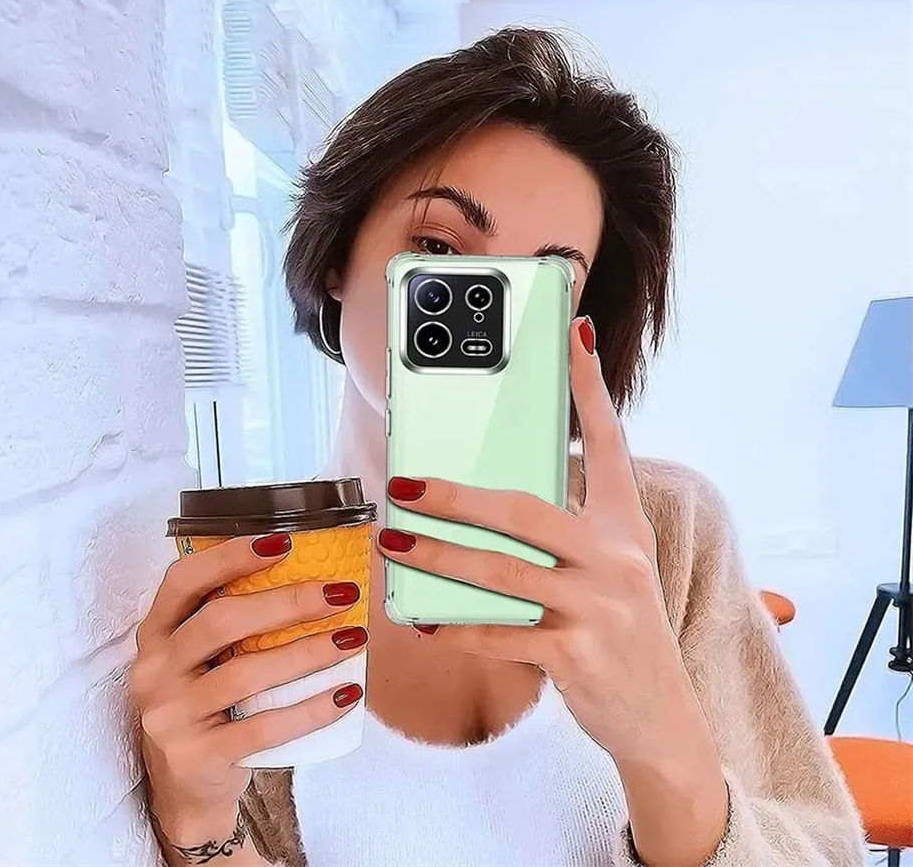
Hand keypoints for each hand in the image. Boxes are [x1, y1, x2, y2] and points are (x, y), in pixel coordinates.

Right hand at [130, 532, 367, 840]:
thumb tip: (313, 573)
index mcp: (157, 632)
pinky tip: (347, 694)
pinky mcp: (197, 758)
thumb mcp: (203, 658)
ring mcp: (171, 716)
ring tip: (353, 639)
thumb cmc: (209, 703)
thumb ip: (234, 620)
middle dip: (287, 603)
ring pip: (244, 674)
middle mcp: (155, 670)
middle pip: (221, 622)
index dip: (230, 556)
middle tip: (341, 593)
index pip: (183, 580)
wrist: (187, 789)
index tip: (285, 542)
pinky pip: (263, 729)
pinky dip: (310, 710)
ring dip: (307, 653)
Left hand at [376, 314, 727, 866]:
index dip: (589, 387)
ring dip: (437, 558)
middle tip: (404, 486)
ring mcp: (601, 606)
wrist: (661, 720)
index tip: (571, 334)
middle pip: (526, 510)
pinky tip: (423, 619)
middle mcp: (618, 556)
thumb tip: (488, 503)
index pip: (610, 442)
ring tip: (393, 543)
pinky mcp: (579, 654)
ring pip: (501, 570)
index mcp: (625, 525)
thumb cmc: (621, 632)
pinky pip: (502, 633)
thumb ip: (566, 533)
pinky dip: (457, 627)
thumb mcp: (612, 571)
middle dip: (456, 497)